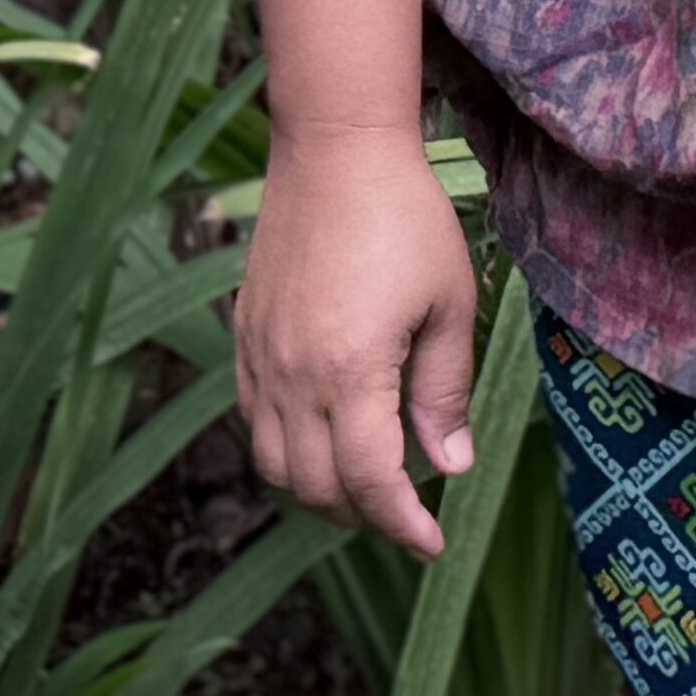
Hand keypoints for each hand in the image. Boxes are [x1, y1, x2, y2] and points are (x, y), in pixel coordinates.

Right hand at [236, 131, 483, 558]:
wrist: (335, 151)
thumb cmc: (405, 218)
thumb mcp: (448, 302)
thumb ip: (445, 390)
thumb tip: (450, 466)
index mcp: (350, 371)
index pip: (372, 482)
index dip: (403, 525)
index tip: (433, 545)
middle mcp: (293, 376)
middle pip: (316, 488)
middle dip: (364, 517)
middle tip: (408, 514)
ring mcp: (261, 359)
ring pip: (274, 466)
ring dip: (319, 492)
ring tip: (367, 486)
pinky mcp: (246, 339)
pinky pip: (254, 423)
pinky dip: (287, 451)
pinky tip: (326, 437)